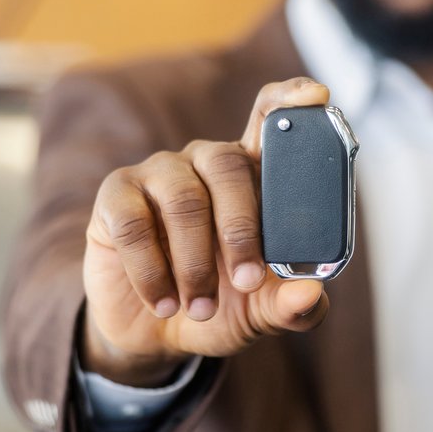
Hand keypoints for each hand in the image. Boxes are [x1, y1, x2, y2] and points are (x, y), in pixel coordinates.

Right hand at [79, 77, 332, 384]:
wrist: (155, 335)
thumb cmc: (220, 306)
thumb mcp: (261, 312)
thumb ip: (292, 305)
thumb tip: (310, 295)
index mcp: (252, 175)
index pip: (270, 119)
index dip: (290, 101)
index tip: (316, 96)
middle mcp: (206, 162)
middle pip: (228, 163)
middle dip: (242, 228)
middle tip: (248, 283)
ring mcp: (159, 173)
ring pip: (183, 198)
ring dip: (195, 262)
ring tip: (201, 308)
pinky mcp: (116, 196)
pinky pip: (134, 224)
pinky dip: (152, 272)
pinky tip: (166, 304)